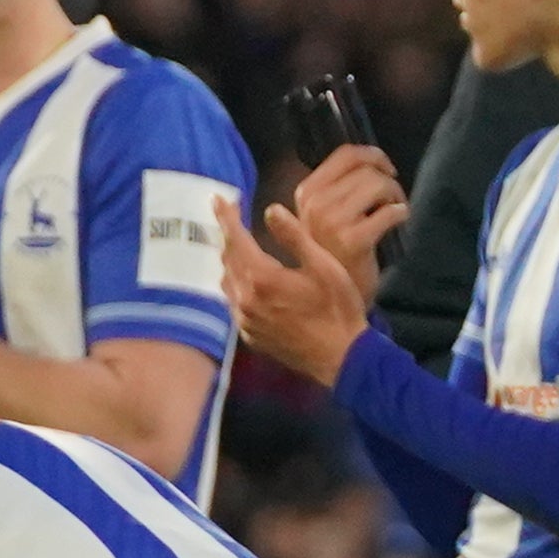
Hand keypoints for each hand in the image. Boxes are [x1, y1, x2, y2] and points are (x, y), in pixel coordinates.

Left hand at [221, 190, 374, 387]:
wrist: (341, 358)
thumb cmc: (338, 309)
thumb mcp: (324, 267)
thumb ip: (295, 237)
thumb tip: (271, 210)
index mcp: (262, 277)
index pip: (235, 238)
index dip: (226, 216)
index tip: (217, 198)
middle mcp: (245, 299)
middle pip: (227, 259)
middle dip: (228, 236)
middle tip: (232, 219)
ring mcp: (245, 320)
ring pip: (227, 281)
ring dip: (230, 261)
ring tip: (239, 247)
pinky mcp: (250, 335)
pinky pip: (234, 302)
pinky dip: (237, 284)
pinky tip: (249, 282)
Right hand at [290, 141, 408, 278]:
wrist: (333, 296)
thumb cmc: (333, 254)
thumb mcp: (325, 216)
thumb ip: (339, 189)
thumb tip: (373, 160)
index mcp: (306, 192)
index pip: (345, 154)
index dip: (373, 155)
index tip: (386, 168)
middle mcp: (314, 204)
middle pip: (366, 170)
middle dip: (388, 180)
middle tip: (394, 197)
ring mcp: (331, 222)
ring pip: (378, 186)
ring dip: (396, 196)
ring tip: (396, 209)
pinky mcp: (353, 240)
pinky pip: (389, 212)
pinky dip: (401, 213)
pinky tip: (400, 219)